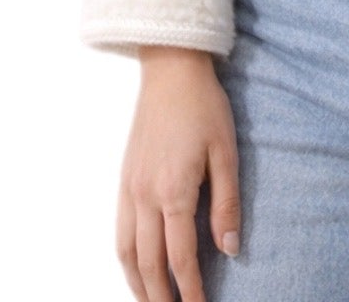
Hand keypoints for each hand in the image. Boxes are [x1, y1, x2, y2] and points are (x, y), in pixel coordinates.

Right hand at [117, 46, 239, 301]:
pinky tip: (135, 268)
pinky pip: (119, 230)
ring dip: (138, 284)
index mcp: (174, 191)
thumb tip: (229, 250)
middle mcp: (145, 196)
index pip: (182, 257)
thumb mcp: (226, 151)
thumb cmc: (204, 107)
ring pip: (127, 252)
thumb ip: (226, 203)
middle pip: (149, 264)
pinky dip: (125, 259)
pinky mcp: (123, 179)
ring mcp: (130, 188)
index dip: (191, 290)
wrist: (170, 70)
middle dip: (162, 297)